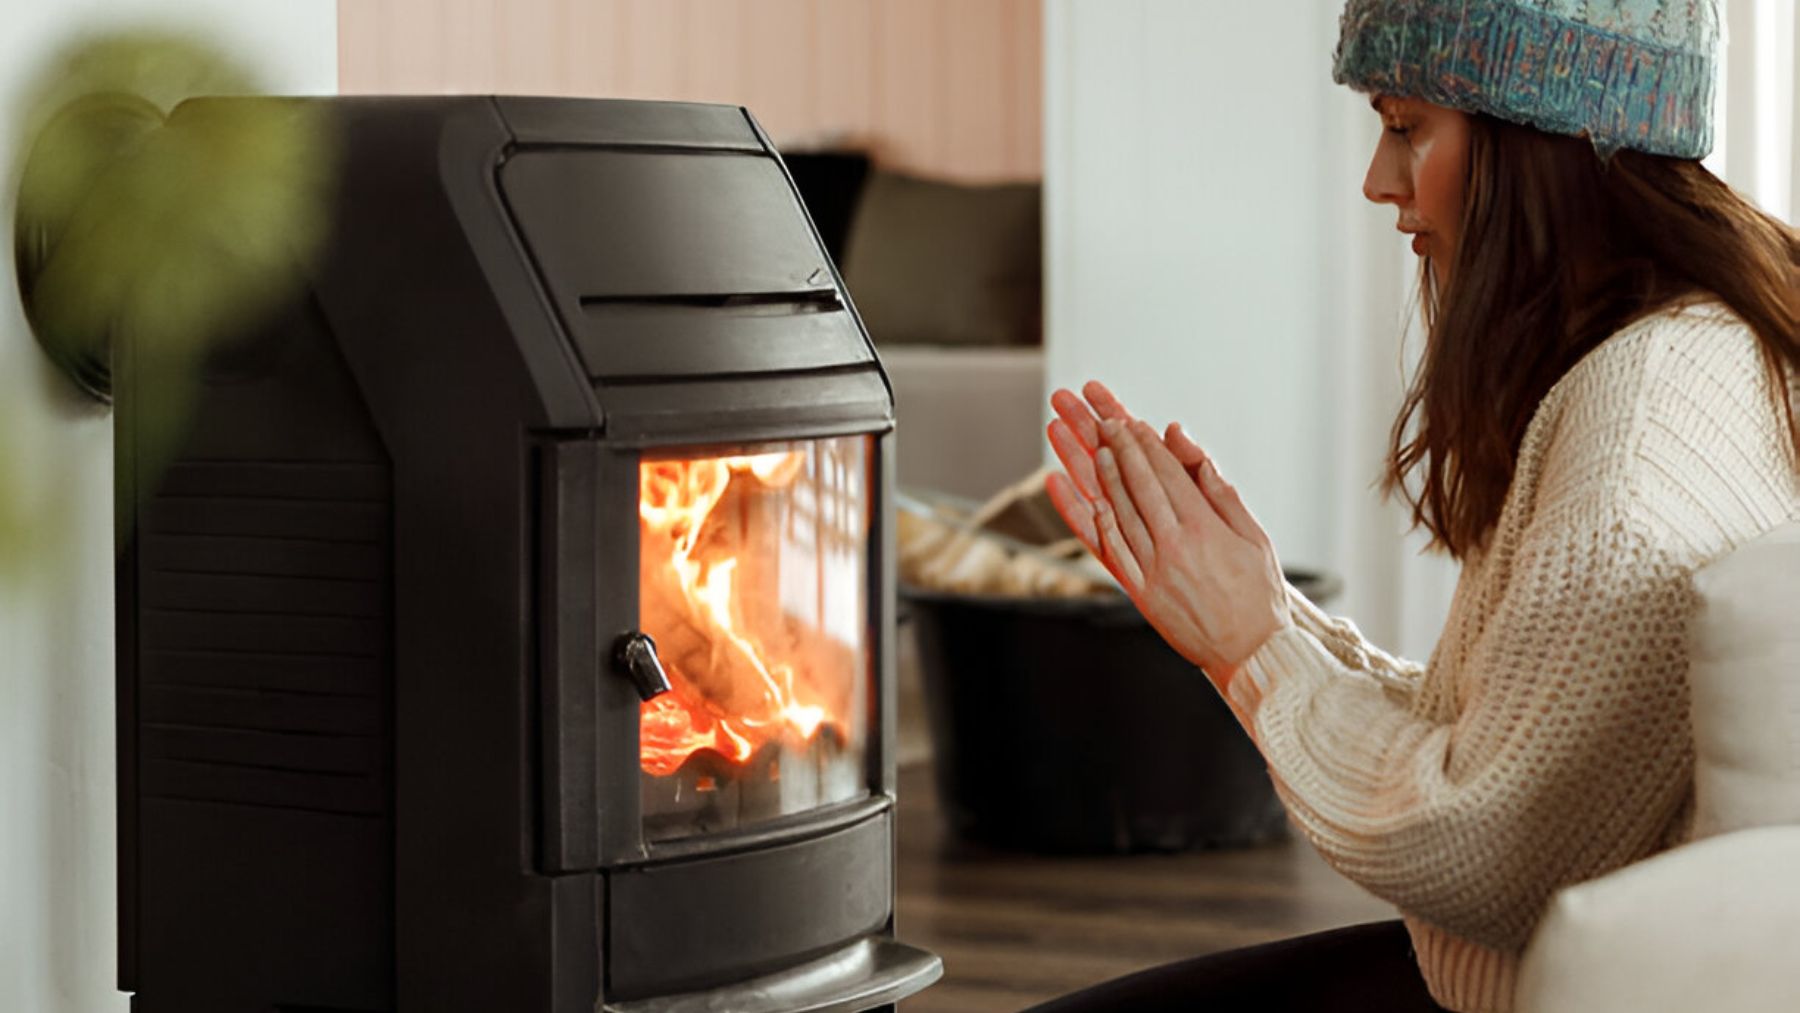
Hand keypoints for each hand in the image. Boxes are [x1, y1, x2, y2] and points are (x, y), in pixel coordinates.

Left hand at [1044, 382, 1288, 687]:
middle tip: (1099, 419)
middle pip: (1138, 485)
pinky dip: (1093, 520)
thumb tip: (1198, 458)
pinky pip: (1110, 549)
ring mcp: (1153, 571)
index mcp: (1205, 530)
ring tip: (1085, 444)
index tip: (1129, 421)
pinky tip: (1081, 496)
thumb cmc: (1258, 595)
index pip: (1168, 474)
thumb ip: (1223, 495)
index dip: (1145, 444)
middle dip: (1116, 446)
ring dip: (1098, 474)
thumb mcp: (1255, 539)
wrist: (1250, 654)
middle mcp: (1174, 547)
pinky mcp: (1140, 593)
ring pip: (1118, 511)